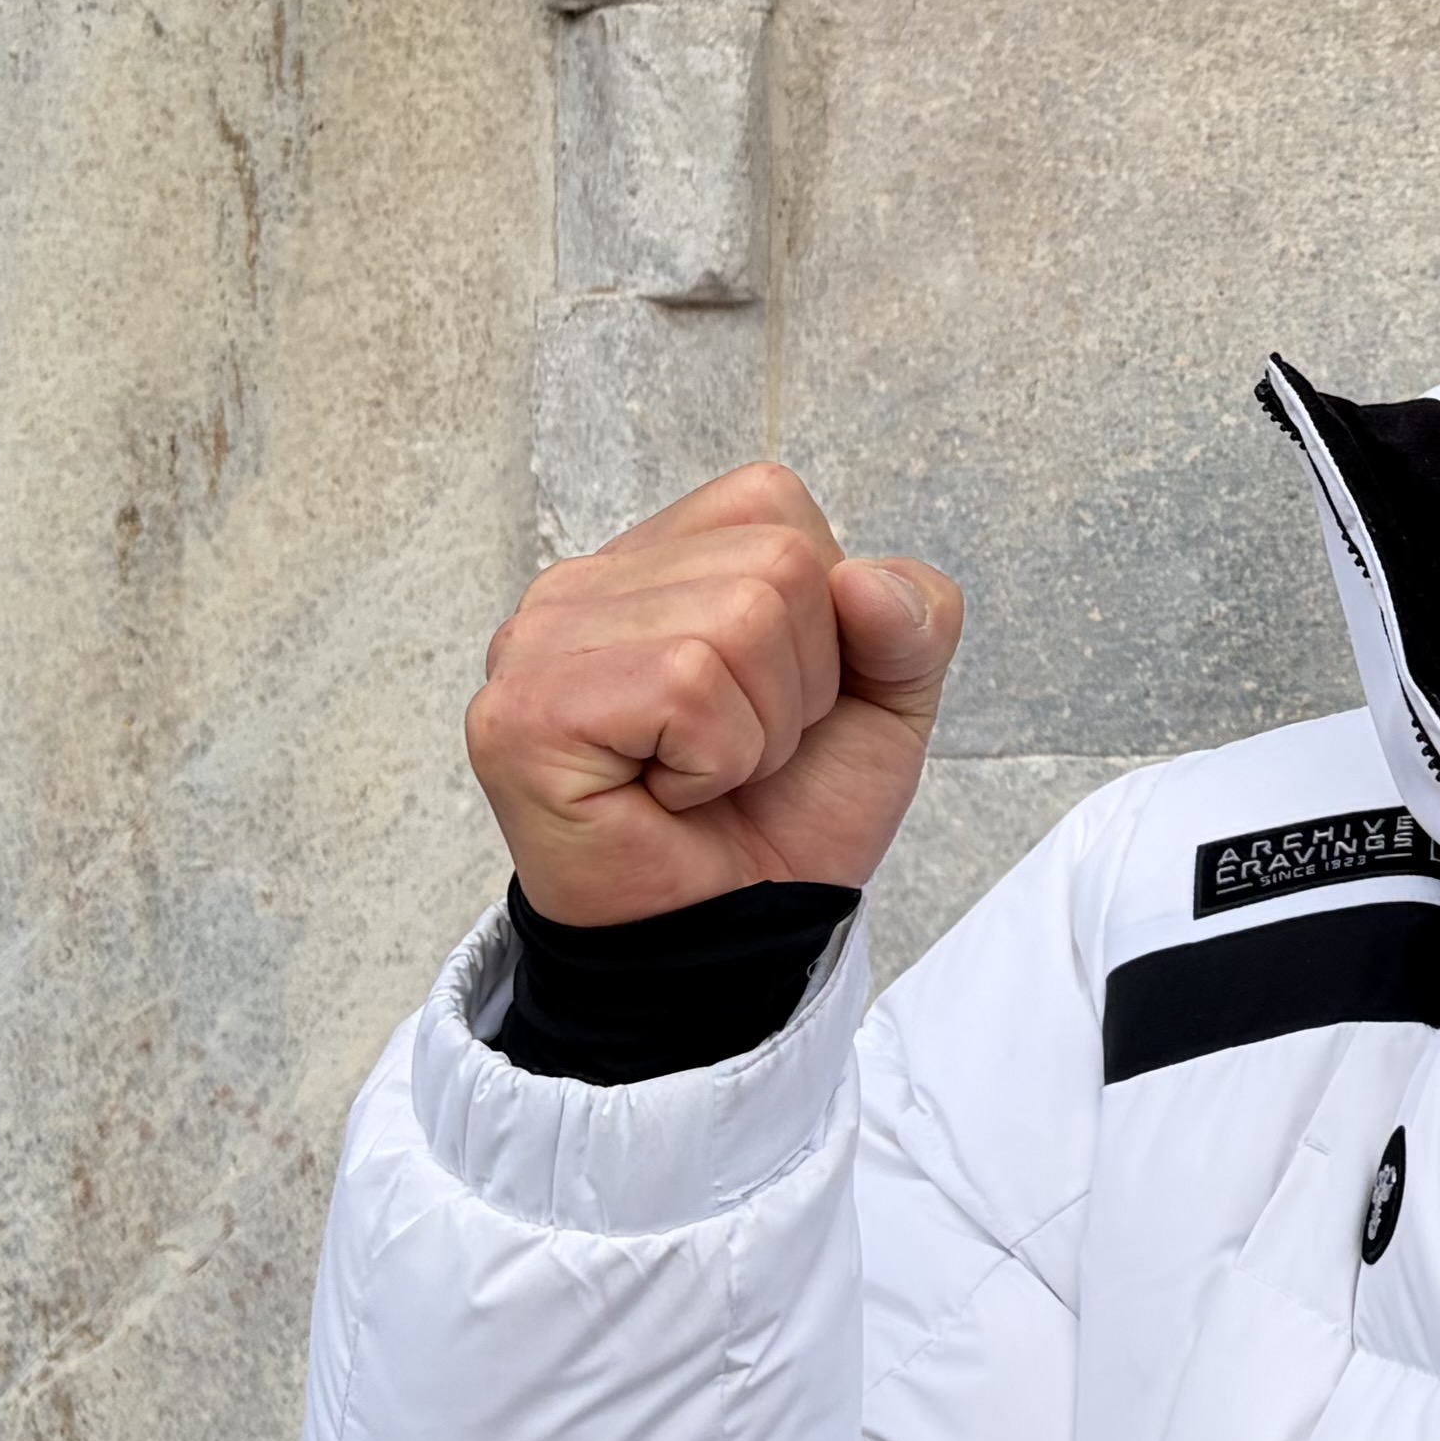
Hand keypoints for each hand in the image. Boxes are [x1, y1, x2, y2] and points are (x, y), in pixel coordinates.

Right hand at [465, 465, 967, 926]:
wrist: (738, 939)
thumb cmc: (783, 816)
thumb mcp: (888, 700)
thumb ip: (914, 617)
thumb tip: (865, 581)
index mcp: (653, 560)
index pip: (772, 501)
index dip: (822, 617)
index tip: (772, 699)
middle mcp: (580, 584)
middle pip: (773, 561)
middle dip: (800, 682)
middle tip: (740, 754)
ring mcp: (539, 643)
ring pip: (737, 619)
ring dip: (759, 730)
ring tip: (704, 777)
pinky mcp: (525, 713)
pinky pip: (688, 686)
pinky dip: (717, 761)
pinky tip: (669, 798)